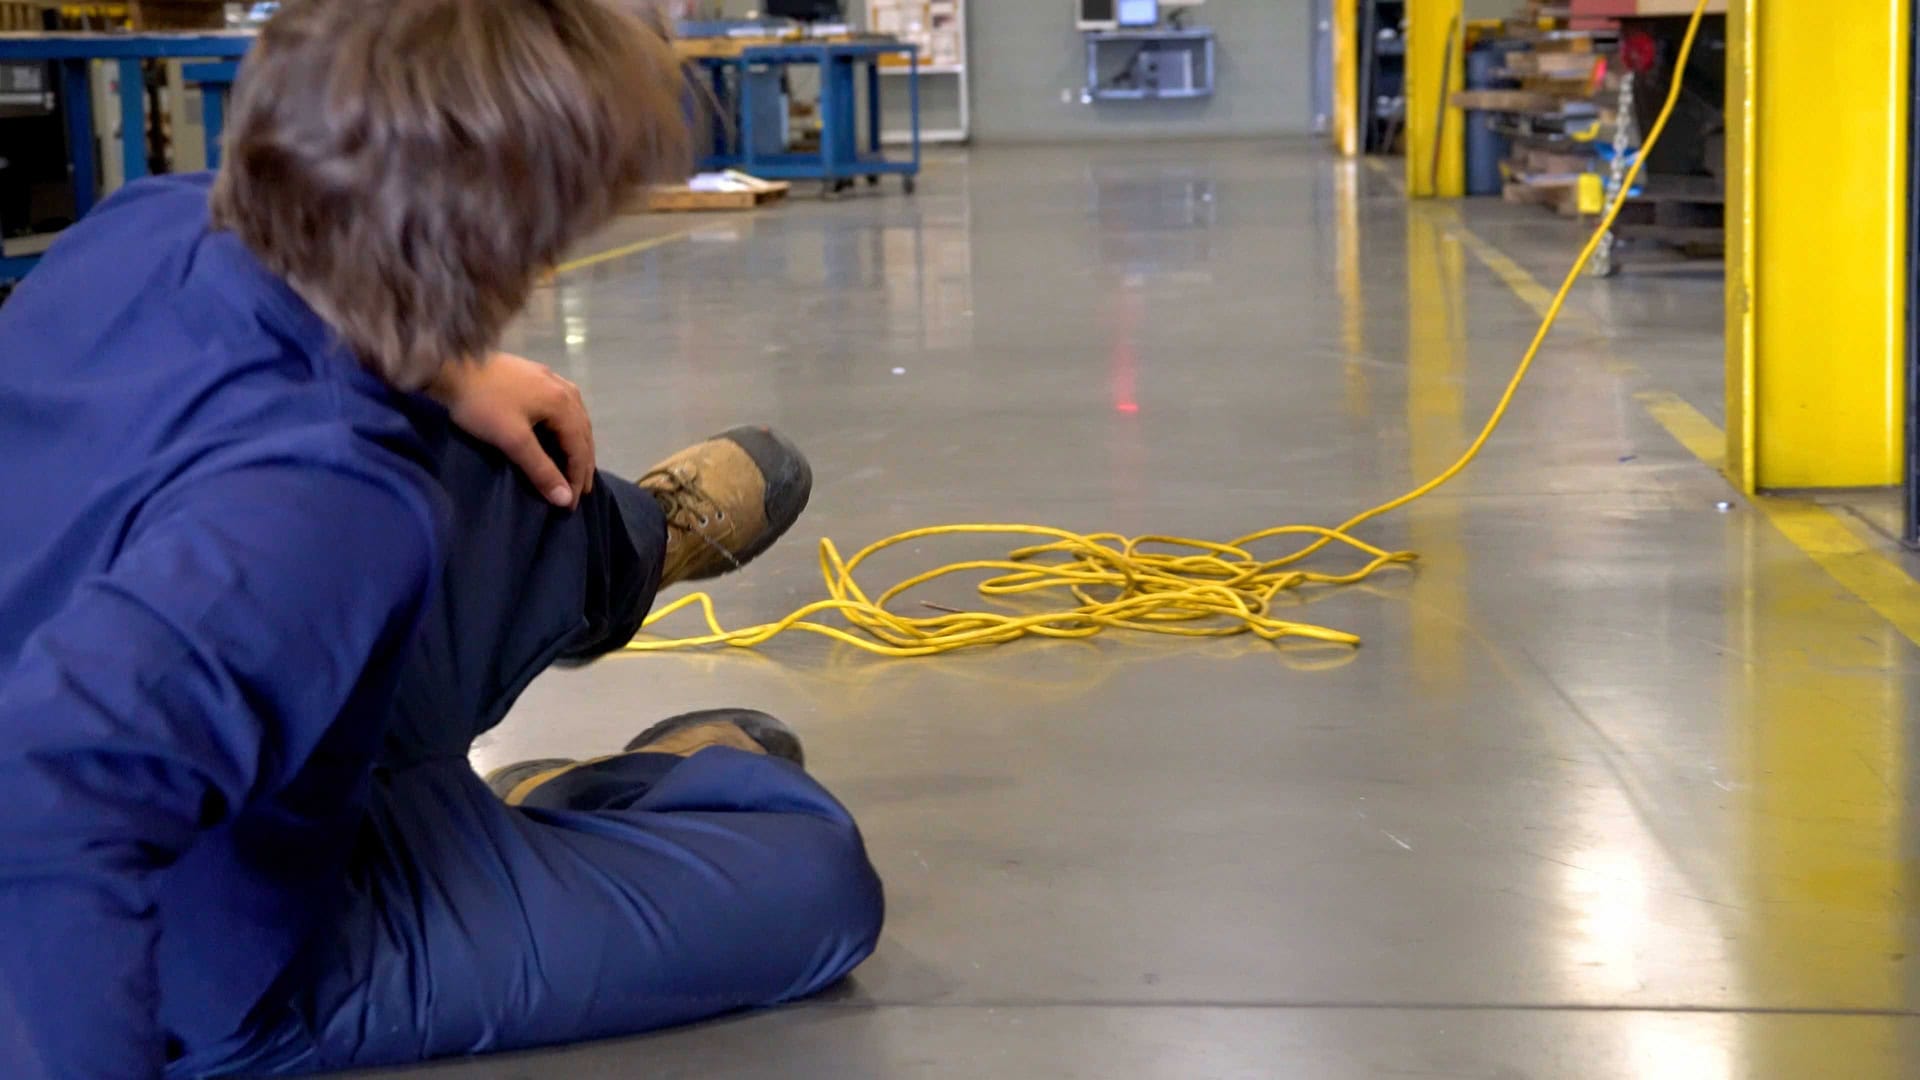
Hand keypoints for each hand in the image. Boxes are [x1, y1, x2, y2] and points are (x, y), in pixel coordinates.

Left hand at [430, 353, 595, 507]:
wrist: (452, 366)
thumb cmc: (483, 404)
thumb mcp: (512, 439)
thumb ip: (541, 470)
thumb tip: (565, 499)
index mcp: (564, 403)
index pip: (580, 448)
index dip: (577, 478)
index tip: (571, 504)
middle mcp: (565, 389)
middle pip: (583, 432)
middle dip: (582, 464)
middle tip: (580, 491)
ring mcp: (552, 379)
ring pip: (576, 418)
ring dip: (578, 444)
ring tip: (575, 466)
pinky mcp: (537, 375)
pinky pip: (564, 406)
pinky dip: (567, 427)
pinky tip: (561, 432)